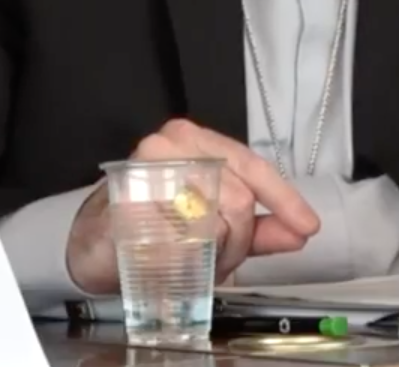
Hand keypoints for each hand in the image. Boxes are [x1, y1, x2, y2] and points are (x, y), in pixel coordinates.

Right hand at [65, 118, 320, 294]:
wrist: (91, 241)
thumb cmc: (155, 224)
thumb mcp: (215, 222)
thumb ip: (259, 227)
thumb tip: (300, 232)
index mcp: (196, 138)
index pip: (253, 165)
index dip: (284, 199)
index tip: (307, 226)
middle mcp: (170, 145)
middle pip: (238, 198)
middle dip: (241, 239)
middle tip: (227, 258)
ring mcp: (144, 171)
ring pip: (212, 221)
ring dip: (216, 252)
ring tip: (200, 259)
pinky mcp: (124, 205)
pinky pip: (177, 241)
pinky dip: (185, 260)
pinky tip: (177, 259)